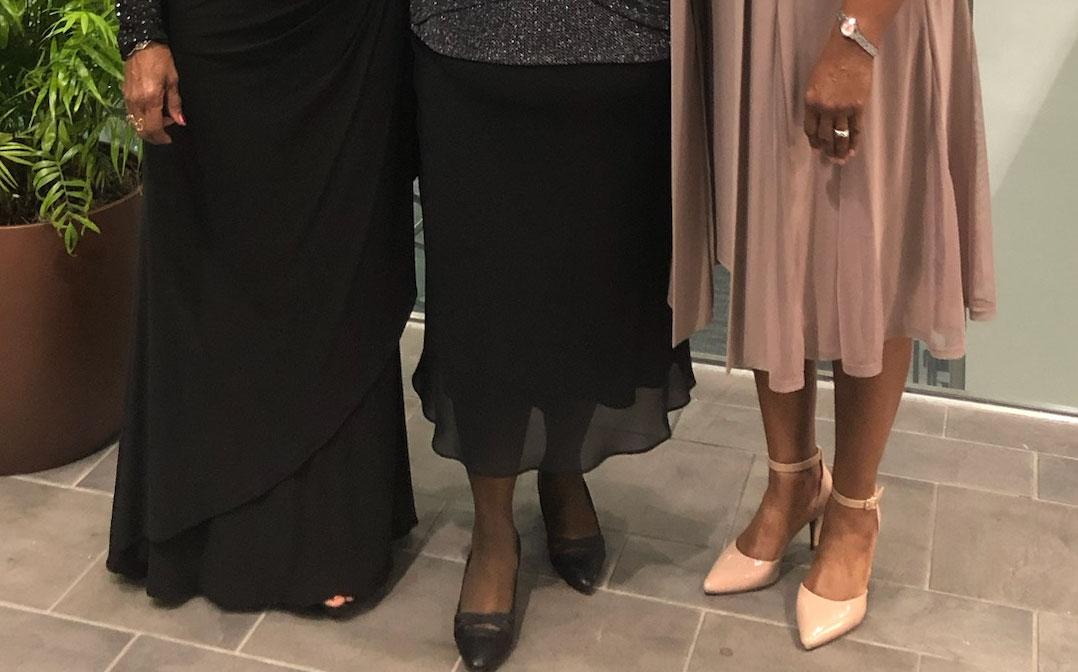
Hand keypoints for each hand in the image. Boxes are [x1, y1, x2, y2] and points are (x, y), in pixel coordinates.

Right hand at [123, 43, 184, 144]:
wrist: (141, 42)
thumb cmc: (161, 60)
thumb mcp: (173, 81)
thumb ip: (175, 103)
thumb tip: (180, 122)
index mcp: (150, 99)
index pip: (153, 128)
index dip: (162, 138)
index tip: (170, 139)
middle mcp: (136, 101)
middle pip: (142, 130)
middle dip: (155, 136)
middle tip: (167, 131)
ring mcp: (128, 98)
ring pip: (135, 123)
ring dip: (148, 127)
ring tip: (162, 117)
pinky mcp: (124, 93)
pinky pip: (131, 114)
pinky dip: (142, 118)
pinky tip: (152, 111)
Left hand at [803, 32, 873, 163]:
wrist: (851, 49)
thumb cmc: (830, 61)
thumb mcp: (814, 82)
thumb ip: (815, 102)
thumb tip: (819, 120)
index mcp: (811, 102)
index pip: (810, 129)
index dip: (814, 141)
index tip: (817, 148)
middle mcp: (825, 108)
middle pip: (825, 136)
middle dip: (827, 150)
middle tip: (830, 158)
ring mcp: (843, 109)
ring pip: (840, 137)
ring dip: (840, 151)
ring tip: (841, 159)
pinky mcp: (858, 107)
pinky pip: (855, 130)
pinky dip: (853, 142)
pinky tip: (852, 150)